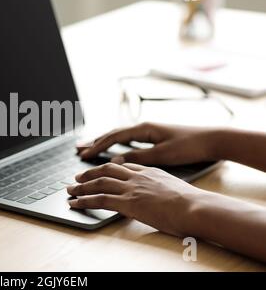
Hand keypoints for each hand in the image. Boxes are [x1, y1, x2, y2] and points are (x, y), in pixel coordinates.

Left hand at [67, 162, 202, 235]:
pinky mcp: (128, 203)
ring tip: (70, 190)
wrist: (196, 207)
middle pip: (108, 169)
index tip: (101, 171)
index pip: (124, 166)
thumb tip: (161, 196)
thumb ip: (163, 187)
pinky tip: (75, 203)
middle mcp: (138, 177)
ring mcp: (132, 188)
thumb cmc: (192, 203)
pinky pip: (100, 199)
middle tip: (78, 177)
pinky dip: (84, 200)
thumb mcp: (175, 188)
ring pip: (100, 182)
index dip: (109, 168)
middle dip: (90, 172)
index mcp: (150, 171)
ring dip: (82, 186)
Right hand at [78, 122, 218, 165]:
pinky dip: (116, 143)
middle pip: (113, 134)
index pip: (114, 137)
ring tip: (90, 145)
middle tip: (78, 147)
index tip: (83, 154)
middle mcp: (143, 127)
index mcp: (144, 129)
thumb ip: (138, 157)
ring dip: (104, 141)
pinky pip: (128, 139)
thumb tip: (116, 161)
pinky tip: (113, 147)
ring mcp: (148, 130)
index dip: (97, 146)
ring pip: (120, 135)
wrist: (211, 140)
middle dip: (95, 141)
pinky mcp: (154, 136)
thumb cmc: (189, 146)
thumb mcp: (162, 154)